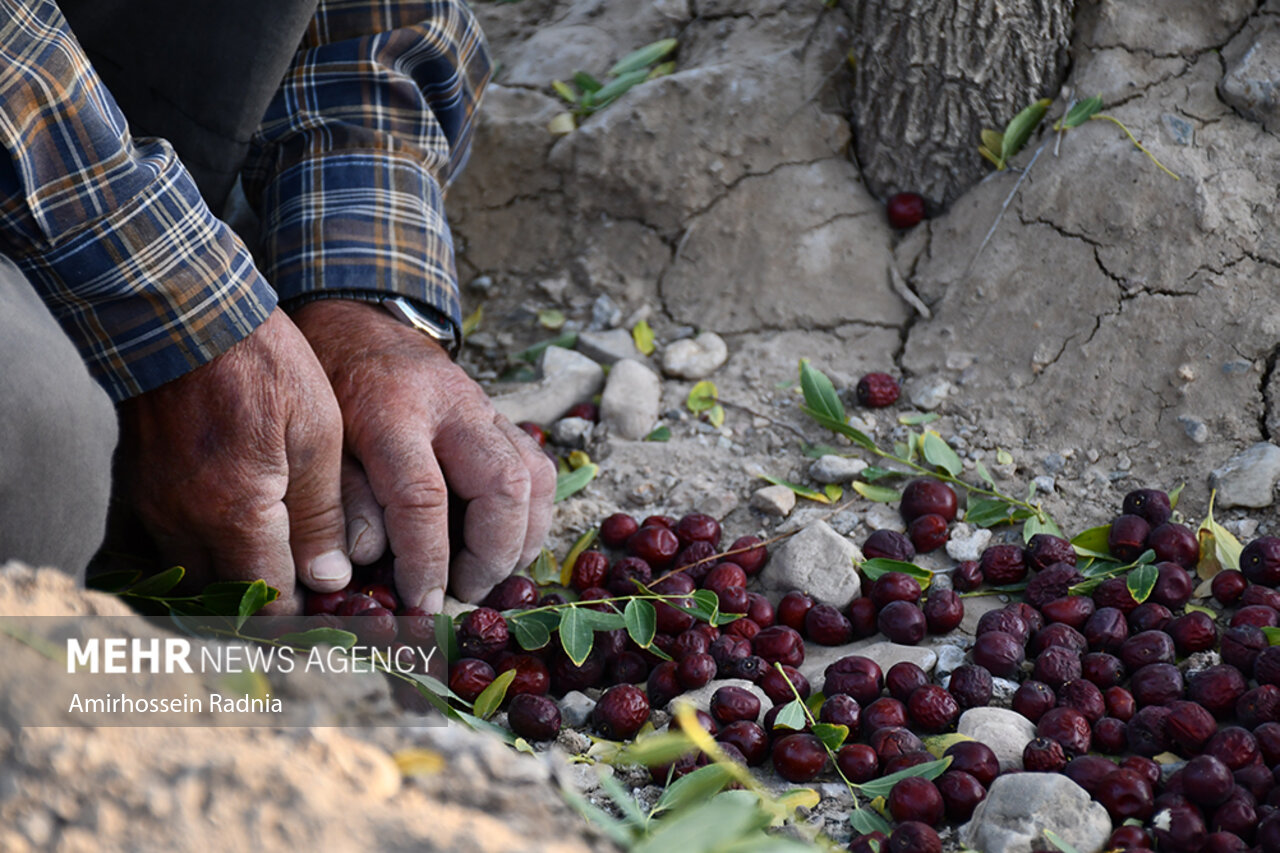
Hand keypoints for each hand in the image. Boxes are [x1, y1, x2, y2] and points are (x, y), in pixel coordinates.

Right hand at [117, 310, 351, 609]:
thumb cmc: (264, 366)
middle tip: (302, 594)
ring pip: (190, 575)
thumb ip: (321, 513)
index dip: (298, 614)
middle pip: (223, 597)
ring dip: (228, 581)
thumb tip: (328, 578)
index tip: (327, 610)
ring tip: (272, 567)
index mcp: (235, 512)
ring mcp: (153, 505)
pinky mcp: (137, 486)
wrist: (186, 312)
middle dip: (263, 604)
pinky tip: (233, 536)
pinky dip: (200, 552)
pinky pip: (166, 544)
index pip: (266, 596)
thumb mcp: (317, 433)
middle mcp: (183, 520)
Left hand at [291, 299, 555, 610]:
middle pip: (504, 485)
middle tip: (465, 591)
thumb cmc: (327, 385)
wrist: (356, 323)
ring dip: (523, 538)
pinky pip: (537, 466)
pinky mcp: (501, 416)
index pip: (424, 496)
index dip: (428, 560)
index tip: (423, 603)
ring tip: (490, 575)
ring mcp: (485, 408)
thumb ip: (339, 501)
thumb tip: (367, 564)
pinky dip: (531, 514)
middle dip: (493, 553)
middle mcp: (451, 406)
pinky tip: (505, 543)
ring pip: (536, 476)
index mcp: (392, 410)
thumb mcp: (316, 440)